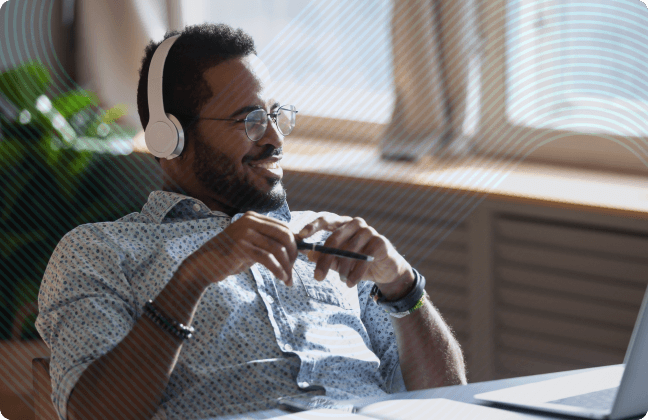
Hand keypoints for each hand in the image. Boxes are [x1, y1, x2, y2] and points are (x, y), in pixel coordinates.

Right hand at [183, 211, 298, 286]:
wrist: (202, 266)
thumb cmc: (228, 258)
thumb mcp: (250, 246)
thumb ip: (268, 243)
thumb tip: (295, 248)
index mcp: (253, 218)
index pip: (283, 227)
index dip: (294, 244)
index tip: (295, 260)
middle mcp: (250, 221)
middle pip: (284, 235)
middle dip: (293, 255)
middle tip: (293, 271)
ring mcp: (244, 232)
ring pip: (277, 249)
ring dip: (286, 267)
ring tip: (288, 280)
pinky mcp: (240, 246)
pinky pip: (267, 258)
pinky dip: (278, 270)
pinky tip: (281, 278)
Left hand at [297, 215, 414, 298]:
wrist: (386, 270)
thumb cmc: (358, 262)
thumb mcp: (339, 261)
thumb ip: (325, 256)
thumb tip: (309, 254)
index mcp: (342, 224)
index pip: (325, 219)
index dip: (312, 226)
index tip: (300, 236)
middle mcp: (355, 224)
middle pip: (333, 239)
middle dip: (324, 261)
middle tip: (317, 277)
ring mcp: (368, 231)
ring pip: (348, 252)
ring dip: (342, 270)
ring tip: (342, 280)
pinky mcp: (380, 242)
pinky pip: (363, 260)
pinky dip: (354, 275)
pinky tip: (350, 283)